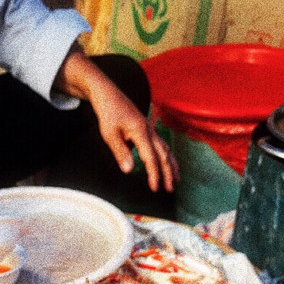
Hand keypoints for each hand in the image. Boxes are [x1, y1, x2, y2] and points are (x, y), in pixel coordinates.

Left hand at [55, 50, 178, 192]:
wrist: (108, 93)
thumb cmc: (108, 112)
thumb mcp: (109, 134)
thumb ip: (120, 152)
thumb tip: (129, 170)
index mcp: (141, 132)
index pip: (151, 158)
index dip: (154, 174)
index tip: (155, 188)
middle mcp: (149, 130)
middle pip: (163, 155)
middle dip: (168, 173)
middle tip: (170, 189)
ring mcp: (149, 129)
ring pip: (165, 149)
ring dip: (171, 165)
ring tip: (176, 178)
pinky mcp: (147, 128)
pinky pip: (161, 144)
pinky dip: (166, 155)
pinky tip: (167, 162)